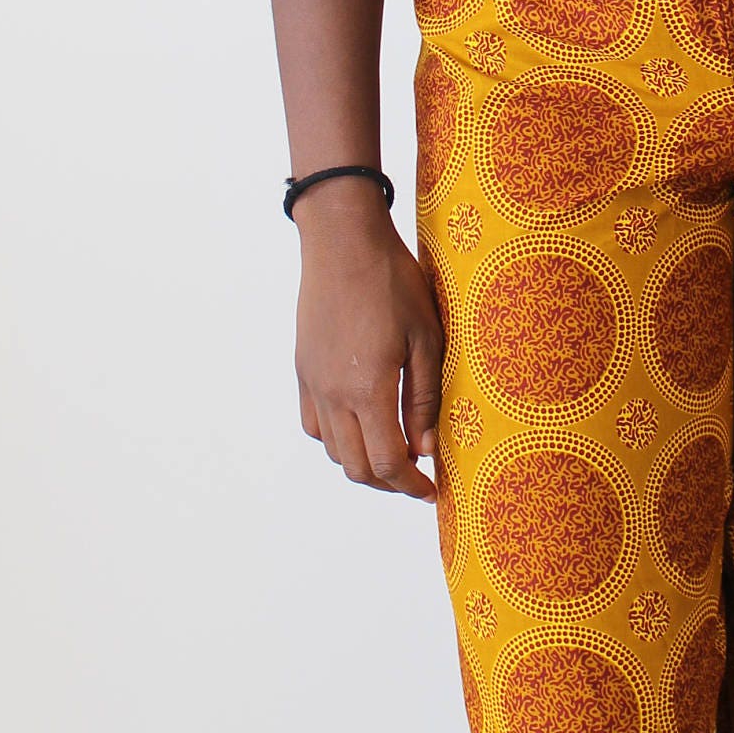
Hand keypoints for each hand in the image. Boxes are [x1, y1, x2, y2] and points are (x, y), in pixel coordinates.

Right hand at [293, 187, 443, 498]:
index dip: (410, 486)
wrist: (343, 242)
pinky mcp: (303, 369)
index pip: (387, 462)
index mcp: (369, 389)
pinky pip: (314, 424)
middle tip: (416, 474)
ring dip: (362, 461)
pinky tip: (360, 424)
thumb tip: (427, 449)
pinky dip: (336, 438)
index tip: (431, 490)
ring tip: (393, 449)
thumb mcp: (426, 338)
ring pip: (332, 450)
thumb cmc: (393, 283)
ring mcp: (314, 383)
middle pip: (356, 466)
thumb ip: (425, 399)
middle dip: (388, 482)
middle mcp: (334, 395)